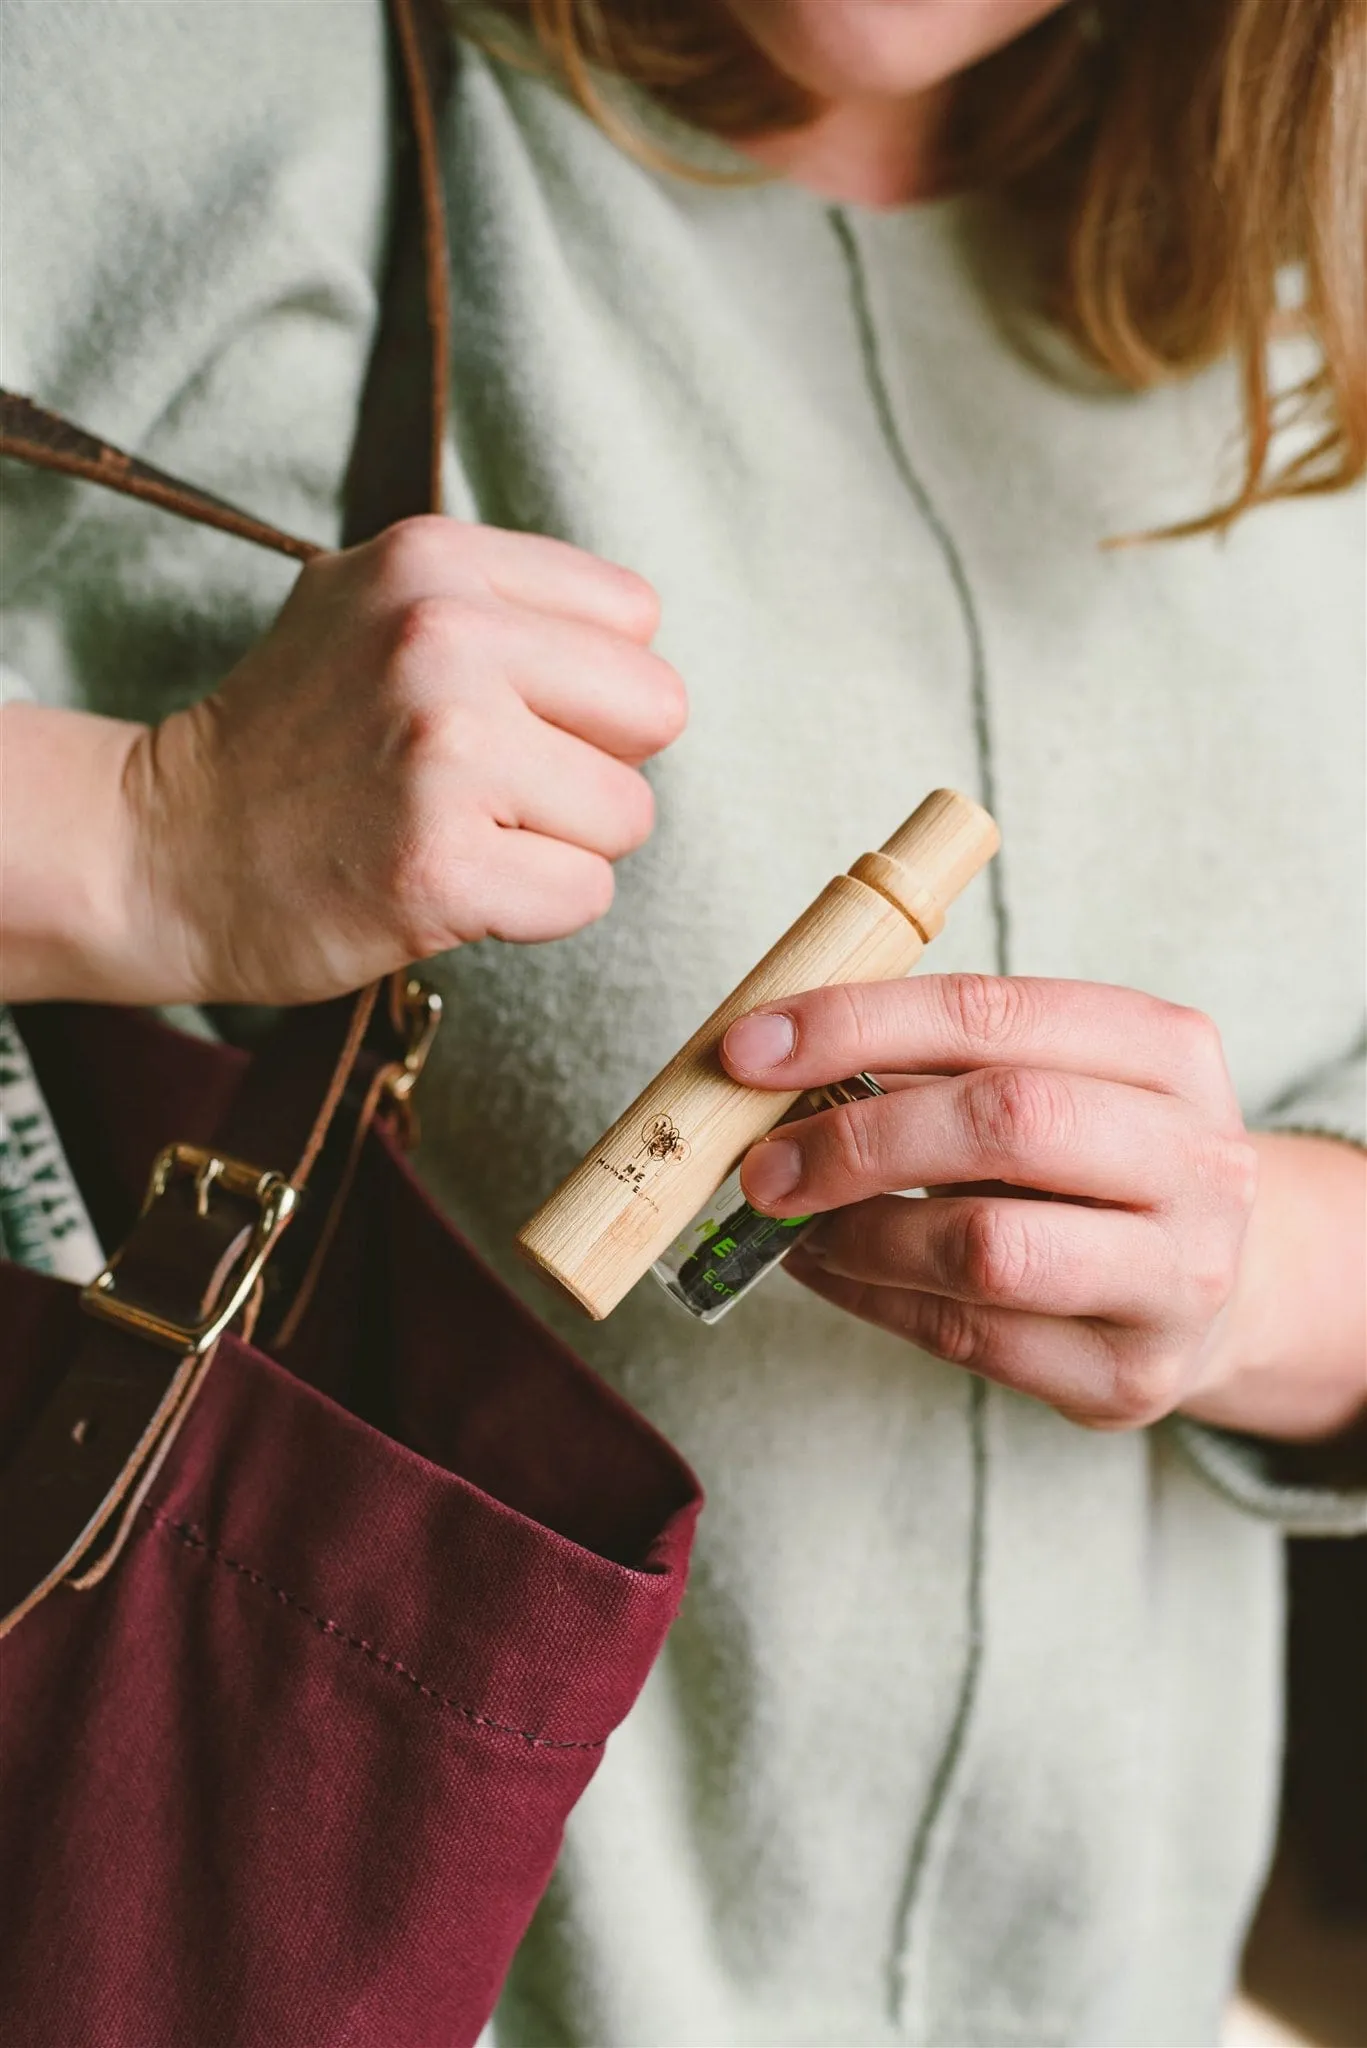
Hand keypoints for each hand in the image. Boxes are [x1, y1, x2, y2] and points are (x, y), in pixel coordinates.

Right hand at [117, 518, 684, 1002]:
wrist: (162, 851)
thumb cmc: (291, 742)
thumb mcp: (372, 607)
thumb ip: (499, 600)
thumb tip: (638, 641)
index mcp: (435, 561)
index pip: (634, 618)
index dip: (587, 686)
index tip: (507, 718)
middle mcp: (442, 638)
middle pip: (656, 710)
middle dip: (594, 764)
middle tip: (498, 789)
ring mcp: (442, 753)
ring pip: (627, 815)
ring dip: (560, 845)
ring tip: (461, 833)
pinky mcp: (440, 866)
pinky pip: (584, 895)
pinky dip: (532, 910)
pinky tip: (450, 887)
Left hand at [721, 975, 1264, 1431]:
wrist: (1211, 1288)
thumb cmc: (1088, 1162)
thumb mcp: (1047, 1079)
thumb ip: (932, 1063)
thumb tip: (770, 1065)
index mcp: (1167, 1050)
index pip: (992, 1013)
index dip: (856, 1025)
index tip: (749, 1050)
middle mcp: (1198, 1159)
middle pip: (1006, 1123)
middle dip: (857, 1139)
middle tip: (762, 1165)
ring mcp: (1176, 1278)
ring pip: (987, 1249)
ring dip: (859, 1235)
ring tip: (795, 1222)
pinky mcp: (1130, 1376)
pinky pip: (968, 1338)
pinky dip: (871, 1299)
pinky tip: (829, 1269)